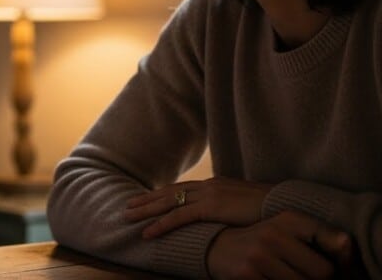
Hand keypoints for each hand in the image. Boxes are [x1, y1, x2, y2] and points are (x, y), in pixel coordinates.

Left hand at [125, 177, 271, 238]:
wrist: (288, 204)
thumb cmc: (273, 209)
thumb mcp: (247, 206)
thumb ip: (232, 208)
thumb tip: (227, 217)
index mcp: (217, 184)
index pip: (183, 189)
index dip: (163, 194)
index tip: (148, 198)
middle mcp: (208, 186)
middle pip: (170, 192)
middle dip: (147, 199)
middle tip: (128, 205)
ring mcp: (208, 195)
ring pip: (168, 202)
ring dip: (146, 210)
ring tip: (128, 216)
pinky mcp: (211, 208)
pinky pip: (178, 217)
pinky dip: (160, 224)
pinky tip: (147, 233)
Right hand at [207, 211, 351, 278]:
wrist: (215, 248)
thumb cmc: (261, 243)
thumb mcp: (285, 229)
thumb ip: (317, 234)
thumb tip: (347, 249)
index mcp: (288, 219)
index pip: (337, 242)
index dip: (341, 260)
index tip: (331, 265)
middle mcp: (273, 234)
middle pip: (323, 272)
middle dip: (318, 279)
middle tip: (302, 274)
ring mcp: (259, 256)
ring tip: (284, 276)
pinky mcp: (246, 275)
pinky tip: (268, 279)